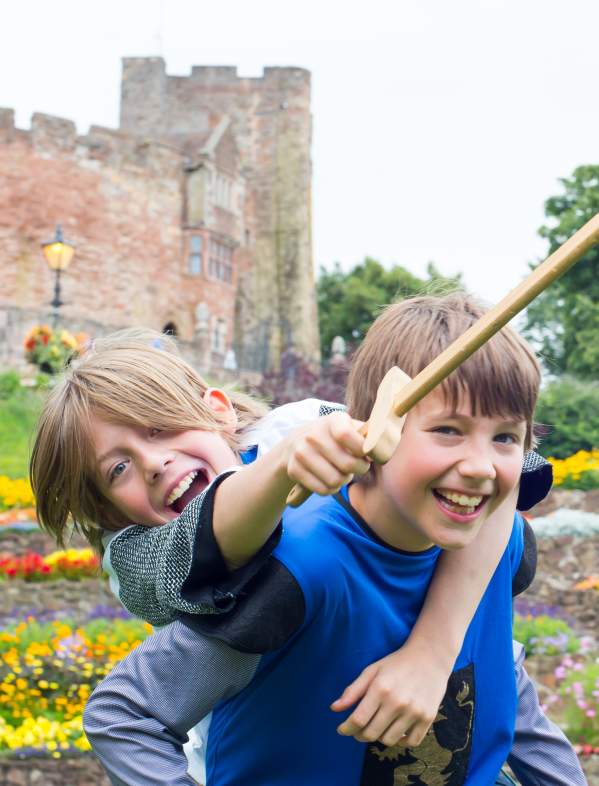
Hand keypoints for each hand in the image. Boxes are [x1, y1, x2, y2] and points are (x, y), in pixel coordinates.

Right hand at [285, 412, 370, 495]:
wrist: (296, 443)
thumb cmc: (333, 437)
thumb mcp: (348, 427)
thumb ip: (367, 435)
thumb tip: (384, 448)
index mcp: (332, 420)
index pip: (347, 436)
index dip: (362, 450)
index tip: (367, 455)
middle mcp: (313, 434)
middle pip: (347, 464)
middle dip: (359, 469)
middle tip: (358, 466)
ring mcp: (301, 452)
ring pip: (335, 480)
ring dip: (344, 480)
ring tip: (342, 472)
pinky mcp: (294, 469)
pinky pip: (322, 490)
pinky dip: (331, 489)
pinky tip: (330, 479)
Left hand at [330, 643, 449, 747]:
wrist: (430, 657)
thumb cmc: (396, 663)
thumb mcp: (372, 670)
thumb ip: (353, 690)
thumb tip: (334, 708)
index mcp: (380, 688)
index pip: (358, 719)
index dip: (346, 728)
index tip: (341, 729)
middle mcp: (397, 702)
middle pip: (371, 733)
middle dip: (359, 734)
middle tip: (358, 729)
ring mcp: (414, 711)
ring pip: (389, 741)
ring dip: (379, 737)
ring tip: (377, 726)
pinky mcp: (428, 718)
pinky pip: (410, 742)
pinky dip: (401, 741)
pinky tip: (395, 730)